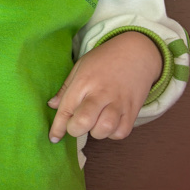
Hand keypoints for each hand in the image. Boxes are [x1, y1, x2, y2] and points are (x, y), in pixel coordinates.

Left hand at [48, 31, 162, 142]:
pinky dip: (113, 133)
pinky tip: (110, 124)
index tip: (54, 138)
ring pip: (104, 129)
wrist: (137, 51)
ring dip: (96, 132)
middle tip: (77, 124)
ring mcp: (119, 102)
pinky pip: (121, 132)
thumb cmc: (104, 59)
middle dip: (75, 129)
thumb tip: (52, 106)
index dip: (58, 128)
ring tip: (96, 123)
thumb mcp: (81, 66)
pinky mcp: (133, 109)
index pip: (66, 109)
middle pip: (83, 122)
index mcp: (84, 82)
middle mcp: (101, 93)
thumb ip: (66, 88)